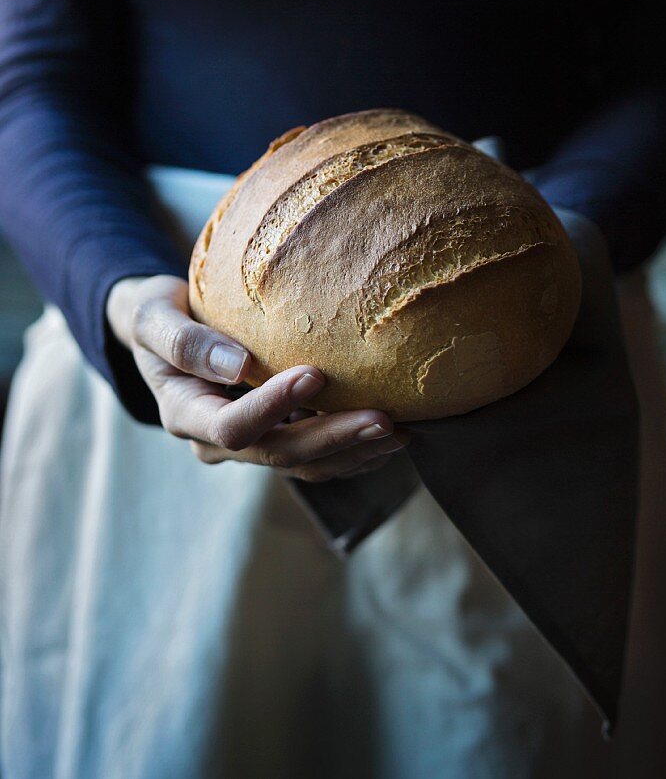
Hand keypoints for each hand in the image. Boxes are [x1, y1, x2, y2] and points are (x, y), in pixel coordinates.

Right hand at [106, 274, 409, 479]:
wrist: (163, 330)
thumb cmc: (158, 314)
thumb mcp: (153, 317)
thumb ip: (184, 341)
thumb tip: (238, 364)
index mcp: (185, 414)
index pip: (233, 427)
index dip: (274, 407)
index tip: (315, 373)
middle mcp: (216, 441)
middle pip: (280, 454)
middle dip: (334, 439)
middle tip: (385, 419)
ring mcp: (248, 445)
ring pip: (304, 464)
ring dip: (353, 452)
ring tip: (400, 432)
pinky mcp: (274, 437)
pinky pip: (316, 456)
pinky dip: (354, 451)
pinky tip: (391, 435)